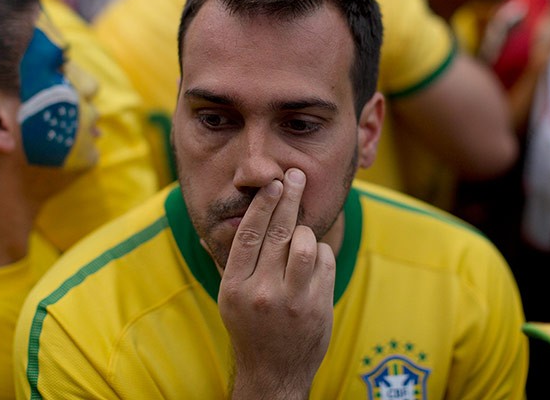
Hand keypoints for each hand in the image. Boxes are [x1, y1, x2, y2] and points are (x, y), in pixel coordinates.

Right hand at [218, 168, 335, 399]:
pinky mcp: (318, 307)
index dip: (263, 204)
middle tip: (295, 176)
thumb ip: (233, 262)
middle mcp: (261, 292)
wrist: (273, 372)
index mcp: (235, 287)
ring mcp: (292, 301)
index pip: (249, 234)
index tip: (273, 183)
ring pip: (306, 244)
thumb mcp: (229, 297)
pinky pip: (326, 261)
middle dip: (288, 198)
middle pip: (278, 232)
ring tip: (301, 234)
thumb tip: (223, 226)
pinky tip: (313, 260)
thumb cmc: (250, 327)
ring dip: (306, 232)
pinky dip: (322, 253)